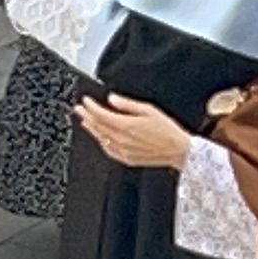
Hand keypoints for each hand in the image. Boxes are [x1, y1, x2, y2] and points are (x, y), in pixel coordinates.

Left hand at [75, 95, 193, 171]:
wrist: (178, 150)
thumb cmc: (167, 130)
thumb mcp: (148, 109)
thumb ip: (127, 104)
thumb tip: (112, 99)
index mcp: (126, 126)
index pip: (101, 115)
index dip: (91, 107)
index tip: (85, 101)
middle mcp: (122, 140)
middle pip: (98, 126)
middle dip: (86, 116)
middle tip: (78, 109)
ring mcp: (123, 151)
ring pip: (101, 139)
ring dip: (92, 129)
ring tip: (85, 121)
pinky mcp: (127, 159)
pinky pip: (109, 150)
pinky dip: (101, 142)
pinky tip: (100, 138)